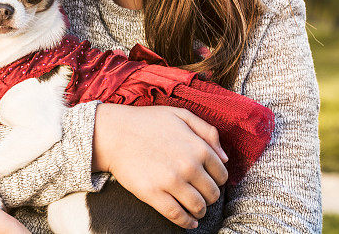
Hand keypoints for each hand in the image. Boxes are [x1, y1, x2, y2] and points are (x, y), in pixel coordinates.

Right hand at [92, 104, 228, 229]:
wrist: (114, 133)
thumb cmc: (146, 122)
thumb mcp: (180, 115)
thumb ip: (208, 132)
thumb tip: (224, 157)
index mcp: (198, 147)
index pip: (221, 175)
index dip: (216, 179)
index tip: (208, 180)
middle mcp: (188, 166)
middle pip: (212, 193)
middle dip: (209, 196)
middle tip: (200, 194)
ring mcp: (171, 182)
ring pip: (198, 207)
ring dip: (200, 211)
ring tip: (195, 208)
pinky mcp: (154, 194)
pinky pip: (178, 216)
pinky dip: (187, 223)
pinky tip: (188, 222)